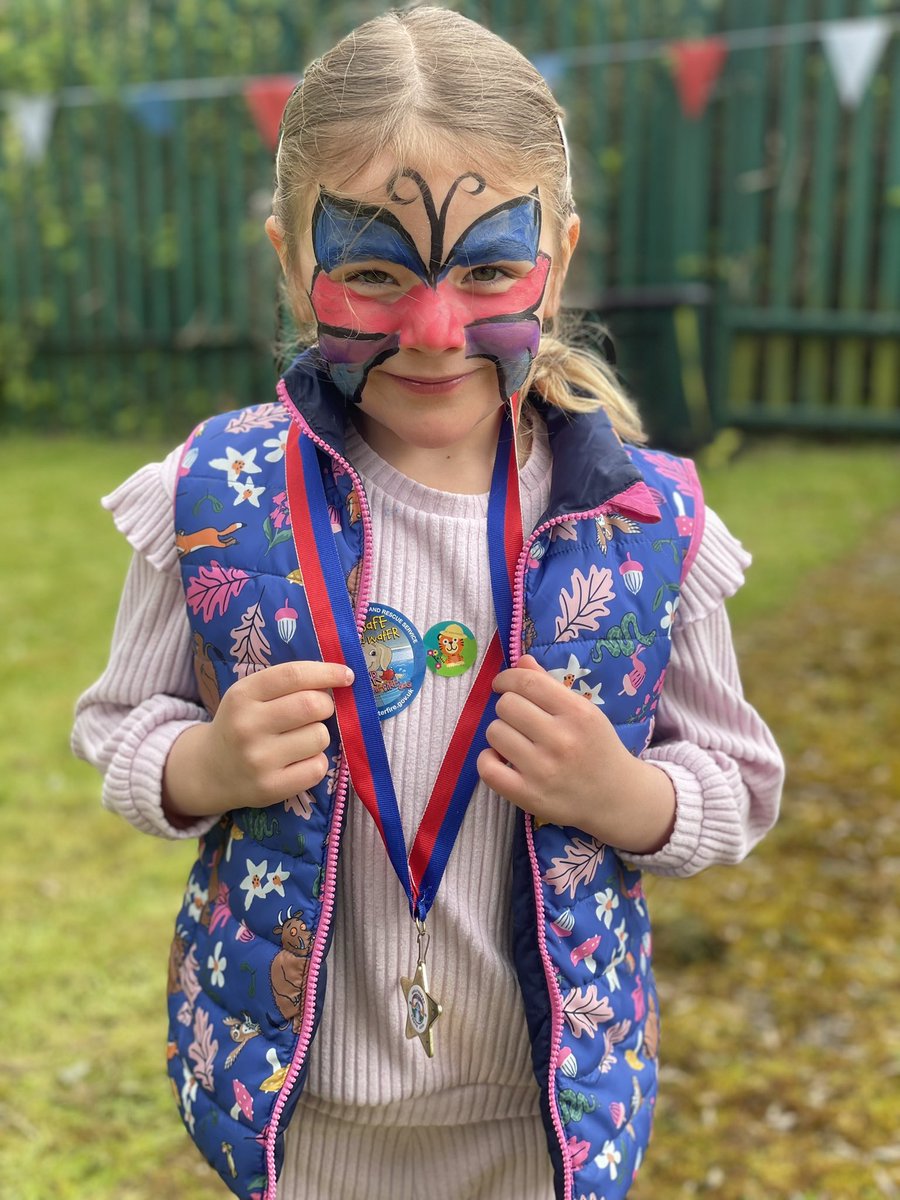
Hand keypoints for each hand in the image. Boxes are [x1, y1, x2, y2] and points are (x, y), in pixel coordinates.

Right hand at [163, 660, 353, 820]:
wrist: (209, 770)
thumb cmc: (241, 723)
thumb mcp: (250, 695)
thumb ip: (287, 683)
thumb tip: (341, 677)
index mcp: (242, 695)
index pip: (293, 675)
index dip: (327, 672)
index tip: (347, 675)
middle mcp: (247, 726)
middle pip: (312, 705)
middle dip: (326, 705)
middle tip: (319, 710)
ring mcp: (258, 759)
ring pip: (319, 736)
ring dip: (319, 734)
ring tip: (300, 739)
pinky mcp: (270, 788)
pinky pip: (318, 767)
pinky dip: (316, 761)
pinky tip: (298, 761)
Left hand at [476, 655, 675, 853]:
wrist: (616, 797)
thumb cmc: (597, 747)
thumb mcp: (584, 711)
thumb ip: (550, 685)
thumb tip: (521, 661)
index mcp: (578, 713)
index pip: (527, 682)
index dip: (507, 678)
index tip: (503, 684)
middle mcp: (561, 740)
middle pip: (506, 705)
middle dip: (507, 707)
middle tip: (518, 719)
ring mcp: (543, 770)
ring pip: (494, 732)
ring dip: (500, 732)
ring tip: (516, 740)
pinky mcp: (529, 795)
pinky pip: (487, 768)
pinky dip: (488, 760)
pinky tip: (501, 759)